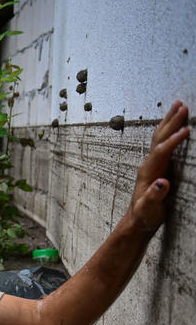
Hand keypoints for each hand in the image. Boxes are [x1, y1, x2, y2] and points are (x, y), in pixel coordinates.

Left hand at [131, 101, 188, 231]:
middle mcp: (148, 163)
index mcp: (148, 172)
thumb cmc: (144, 215)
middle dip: (171, 121)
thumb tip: (162, 182)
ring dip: (170, 121)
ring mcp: (152, 163)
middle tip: (183, 105)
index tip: (186, 130)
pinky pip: (164, 142)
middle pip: (160, 137)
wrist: (137, 219)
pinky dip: (170, 130)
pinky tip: (176, 123)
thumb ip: (154, 196)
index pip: (161, 151)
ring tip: (179, 105)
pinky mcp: (158, 165)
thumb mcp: (148, 208)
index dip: (173, 141)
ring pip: (161, 136)